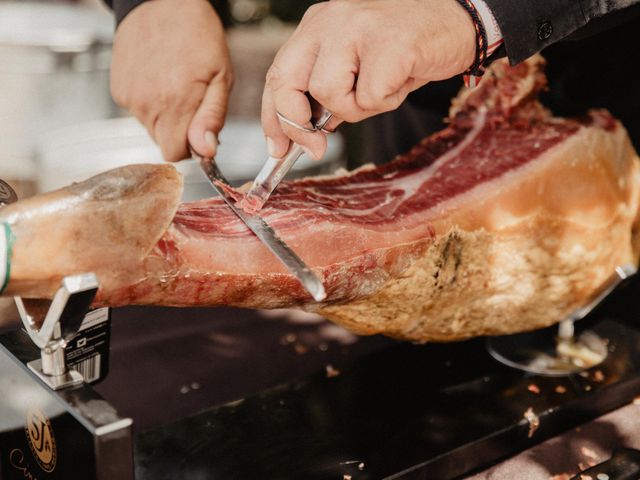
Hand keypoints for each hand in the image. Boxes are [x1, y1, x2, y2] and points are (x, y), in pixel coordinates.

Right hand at [110, 0, 232, 160]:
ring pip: (150, 128)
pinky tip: (158, 80)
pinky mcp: (118, 90)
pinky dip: (149, 103)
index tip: (199, 131)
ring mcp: (129, 97)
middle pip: (162, 143)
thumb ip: (212, 118)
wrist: (159, 3)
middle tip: (191, 103)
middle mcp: (147, 104)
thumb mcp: (221, 77)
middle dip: (179, 132)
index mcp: (175, 103)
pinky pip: (137, 112)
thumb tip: (206, 152)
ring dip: (165, 116)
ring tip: (174, 85)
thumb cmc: (197, 36)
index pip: (175, 154)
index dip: (190, 148)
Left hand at [262, 0, 475, 159]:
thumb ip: (328, 93)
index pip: (278, 74)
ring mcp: (357, 27)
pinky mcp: (387, 43)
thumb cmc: (407, 49)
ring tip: (382, 89)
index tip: (278, 147)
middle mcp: (330, 20)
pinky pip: (369, 97)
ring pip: (328, 93)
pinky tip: (402, 79)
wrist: (458, 24)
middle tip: (315, 145)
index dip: (274, 116)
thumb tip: (305, 134)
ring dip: (355, 108)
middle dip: (296, 123)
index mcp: (318, 25)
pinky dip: (387, 101)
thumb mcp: (357, 67)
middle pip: (286, 80)